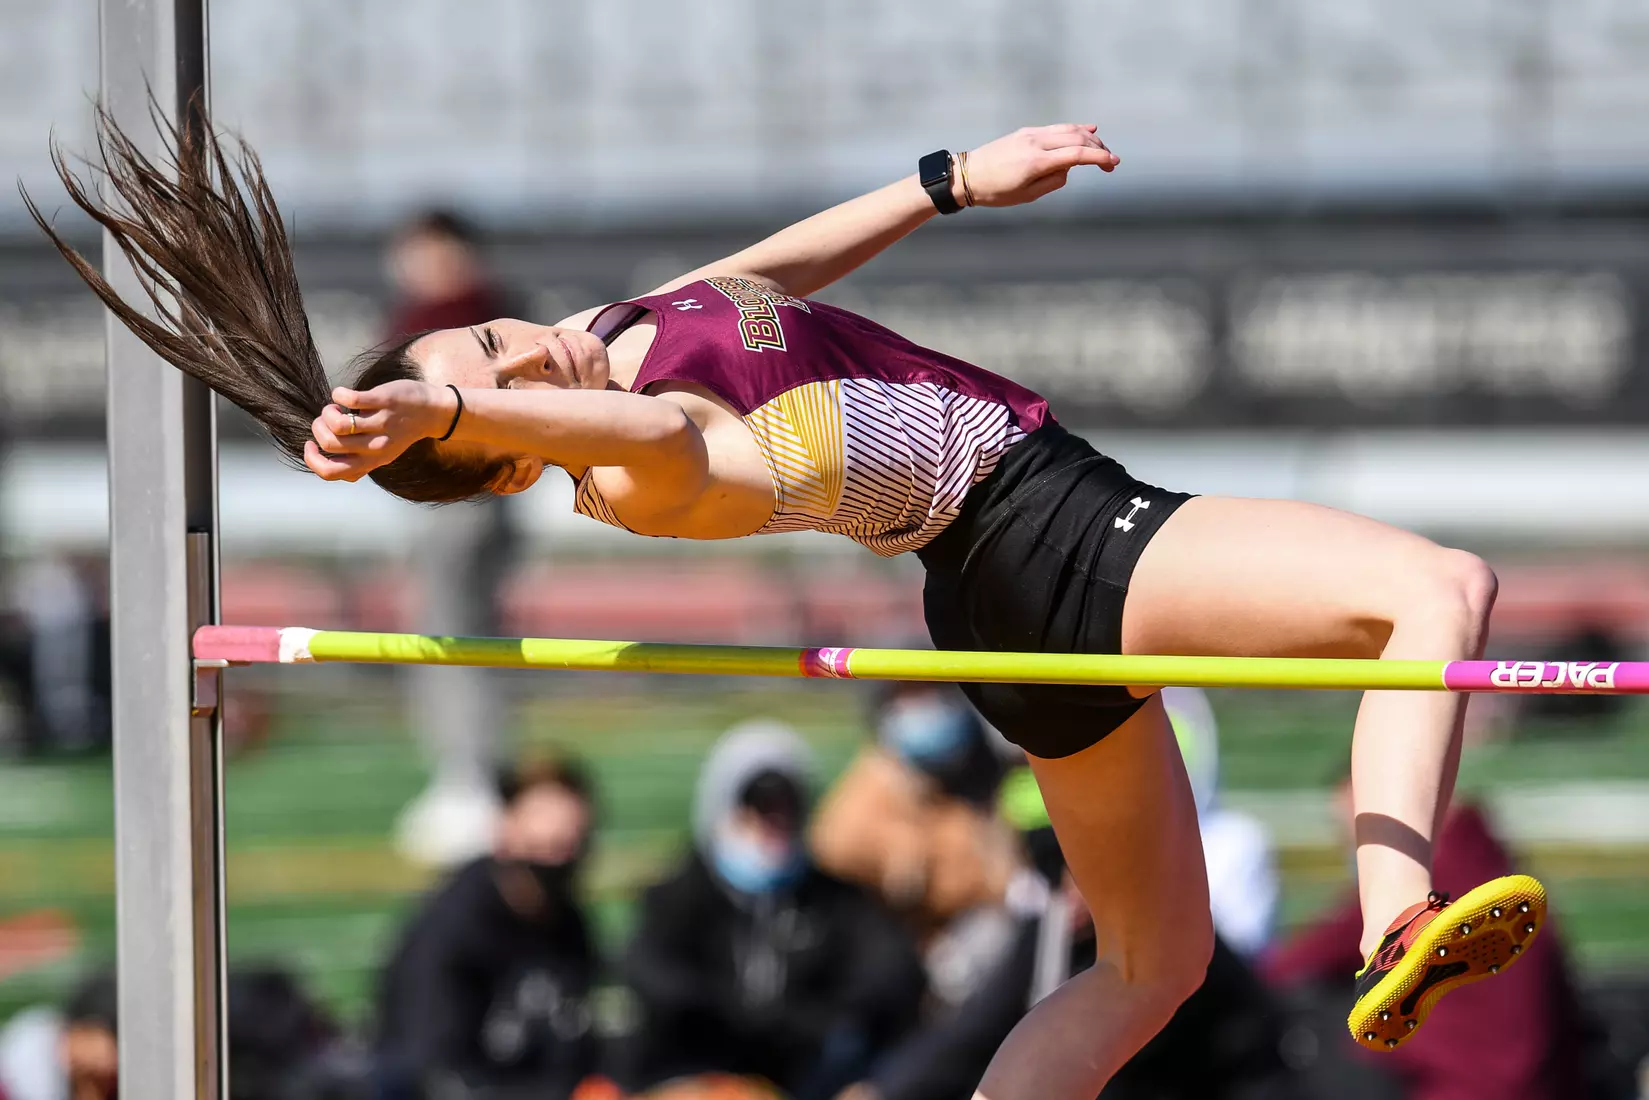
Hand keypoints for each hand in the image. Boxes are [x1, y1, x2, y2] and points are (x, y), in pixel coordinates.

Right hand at [303, 380, 454, 481]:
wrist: (434, 411)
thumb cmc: (400, 430)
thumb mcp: (381, 453)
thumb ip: (358, 460)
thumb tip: (325, 461)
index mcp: (371, 462)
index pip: (332, 472)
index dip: (311, 459)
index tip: (311, 443)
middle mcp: (376, 447)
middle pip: (330, 444)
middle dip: (318, 428)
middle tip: (327, 419)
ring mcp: (382, 424)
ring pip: (338, 424)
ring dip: (327, 412)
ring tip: (335, 407)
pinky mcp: (385, 401)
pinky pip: (350, 398)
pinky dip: (338, 394)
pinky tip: (342, 394)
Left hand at [956, 124, 1117, 207]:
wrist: (967, 176)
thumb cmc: (995, 192)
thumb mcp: (1027, 196)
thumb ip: (1053, 181)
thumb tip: (1070, 167)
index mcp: (1035, 162)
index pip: (1076, 154)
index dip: (1098, 158)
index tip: (1113, 164)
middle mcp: (1035, 142)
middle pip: (1077, 138)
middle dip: (1099, 148)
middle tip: (1111, 163)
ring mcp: (1031, 134)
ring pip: (1068, 130)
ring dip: (1089, 137)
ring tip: (1102, 148)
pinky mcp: (1027, 132)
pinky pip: (1056, 128)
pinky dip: (1075, 129)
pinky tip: (1089, 129)